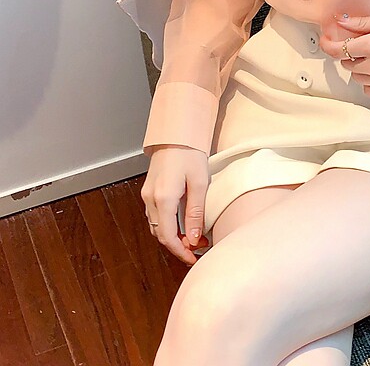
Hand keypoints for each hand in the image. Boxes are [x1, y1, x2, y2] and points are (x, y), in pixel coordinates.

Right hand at [140, 144, 210, 265]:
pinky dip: (167, 224)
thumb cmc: (190, 153)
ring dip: (172, 236)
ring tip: (193, 238)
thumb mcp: (200, 183)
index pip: (168, 237)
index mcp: (163, 198)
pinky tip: (181, 224)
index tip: (194, 258)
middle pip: (161, 233)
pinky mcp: (149, 190)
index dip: (181, 251)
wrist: (176, 134)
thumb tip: (194, 238)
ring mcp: (147, 194)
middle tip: (197, 249)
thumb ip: (196, 212)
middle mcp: (150, 199)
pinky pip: (156, 215)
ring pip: (157, 226)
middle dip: (178, 245)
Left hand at [319, 12, 369, 97]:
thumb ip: (362, 23)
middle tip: (364, 44)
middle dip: (351, 53)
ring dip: (360, 67)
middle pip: (347, 63)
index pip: (337, 49)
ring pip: (357, 77)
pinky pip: (369, 90)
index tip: (326, 40)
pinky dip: (369, 82)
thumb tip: (340, 21)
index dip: (327, 44)